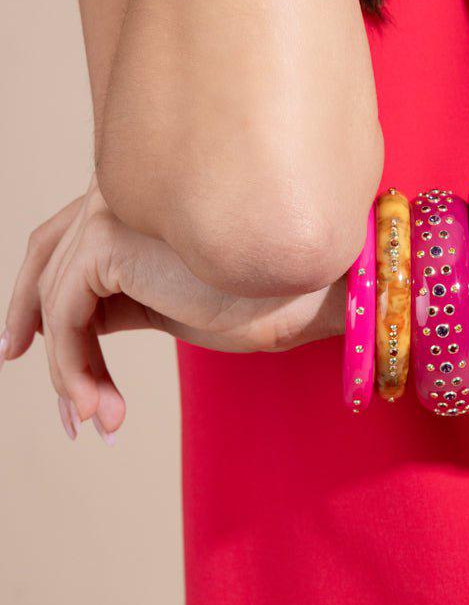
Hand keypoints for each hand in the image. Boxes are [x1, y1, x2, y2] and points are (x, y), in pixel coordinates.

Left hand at [0, 175, 345, 443]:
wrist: (305, 293)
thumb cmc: (257, 294)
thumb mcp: (171, 296)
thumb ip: (122, 294)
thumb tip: (66, 329)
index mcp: (141, 192)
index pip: (67, 233)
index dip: (35, 288)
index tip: (24, 345)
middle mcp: (122, 185)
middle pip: (46, 251)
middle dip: (27, 318)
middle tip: (36, 378)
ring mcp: (112, 205)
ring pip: (56, 294)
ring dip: (69, 370)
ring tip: (99, 419)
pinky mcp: (108, 239)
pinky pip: (65, 313)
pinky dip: (73, 365)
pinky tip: (103, 404)